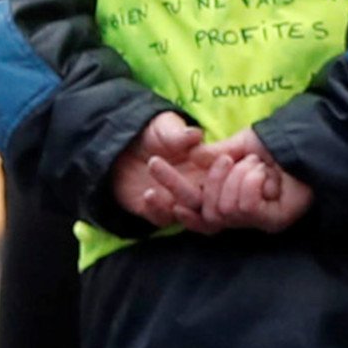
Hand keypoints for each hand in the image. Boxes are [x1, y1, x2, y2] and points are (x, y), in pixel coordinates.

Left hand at [109, 110, 210, 231]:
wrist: (124, 150)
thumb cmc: (152, 134)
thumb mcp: (164, 127)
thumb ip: (179, 134)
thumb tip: (195, 135)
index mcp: (209, 166)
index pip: (223, 176)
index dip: (219, 173)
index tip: (198, 157)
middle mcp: (200, 187)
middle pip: (207, 198)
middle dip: (184, 187)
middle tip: (155, 163)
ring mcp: (182, 202)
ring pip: (191, 213)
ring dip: (174, 203)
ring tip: (152, 188)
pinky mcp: (161, 213)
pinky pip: (166, 220)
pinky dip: (159, 211)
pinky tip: (148, 195)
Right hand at [187, 130, 313, 235]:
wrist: (301, 139)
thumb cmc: (273, 143)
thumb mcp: (237, 145)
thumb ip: (214, 155)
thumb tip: (192, 159)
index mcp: (227, 198)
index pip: (197, 216)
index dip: (179, 211)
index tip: (159, 197)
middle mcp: (241, 214)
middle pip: (208, 214)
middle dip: (214, 181)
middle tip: (231, 160)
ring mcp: (258, 221)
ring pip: (226, 210)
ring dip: (239, 178)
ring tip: (258, 166)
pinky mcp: (274, 221)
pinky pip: (247, 207)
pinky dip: (251, 182)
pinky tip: (265, 174)